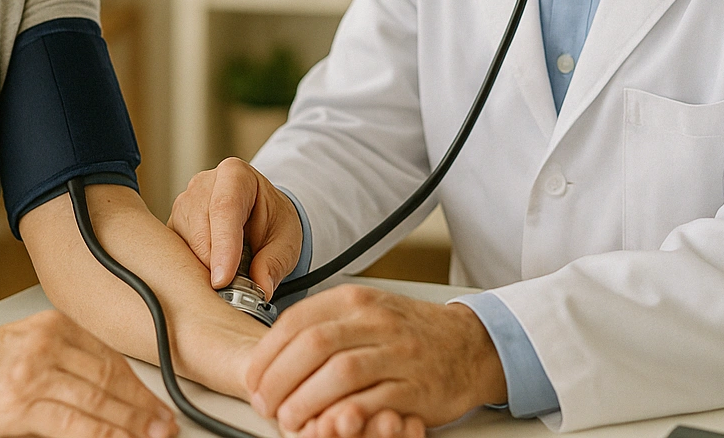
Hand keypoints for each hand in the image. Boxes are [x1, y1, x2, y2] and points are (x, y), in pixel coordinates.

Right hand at [0, 309, 177, 437]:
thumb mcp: (27, 343)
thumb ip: (66, 359)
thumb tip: (110, 392)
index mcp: (55, 326)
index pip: (110, 358)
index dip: (139, 387)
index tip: (159, 405)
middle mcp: (48, 345)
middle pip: (110, 379)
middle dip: (143, 407)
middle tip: (165, 426)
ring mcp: (34, 374)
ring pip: (97, 401)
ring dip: (130, 424)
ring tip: (151, 437)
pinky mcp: (19, 405)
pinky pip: (72, 424)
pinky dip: (101, 435)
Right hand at [168, 157, 302, 297]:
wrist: (260, 216)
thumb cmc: (272, 221)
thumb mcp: (286, 240)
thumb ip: (275, 262)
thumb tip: (261, 286)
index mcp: (235, 175)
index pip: (224, 208)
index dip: (223, 246)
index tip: (223, 279)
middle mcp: (202, 185)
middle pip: (199, 228)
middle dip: (212, 264)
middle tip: (232, 290)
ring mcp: (183, 204)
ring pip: (183, 243)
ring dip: (202, 268)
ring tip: (227, 277)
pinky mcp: (173, 226)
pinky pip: (175, 252)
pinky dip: (191, 269)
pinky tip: (210, 273)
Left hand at [245, 286, 505, 437]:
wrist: (469, 345)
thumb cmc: (409, 332)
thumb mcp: (365, 311)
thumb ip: (323, 324)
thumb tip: (271, 354)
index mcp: (357, 299)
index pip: (298, 321)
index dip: (268, 354)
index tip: (254, 378)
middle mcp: (377, 321)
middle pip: (314, 345)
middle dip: (280, 379)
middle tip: (265, 403)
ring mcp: (399, 354)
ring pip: (340, 373)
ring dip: (306, 400)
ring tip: (289, 418)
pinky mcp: (416, 388)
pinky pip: (372, 402)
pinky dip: (342, 416)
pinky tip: (326, 424)